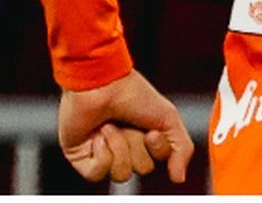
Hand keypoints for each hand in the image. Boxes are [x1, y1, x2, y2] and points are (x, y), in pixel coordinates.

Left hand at [58, 70, 194, 184]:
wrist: (103, 82)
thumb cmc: (133, 93)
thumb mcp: (168, 118)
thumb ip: (181, 149)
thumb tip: (179, 178)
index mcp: (142, 139)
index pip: (155, 163)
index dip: (156, 150)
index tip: (151, 131)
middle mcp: (123, 147)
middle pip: (140, 169)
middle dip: (136, 145)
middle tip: (128, 123)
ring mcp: (101, 153)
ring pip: (120, 174)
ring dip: (118, 147)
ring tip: (109, 126)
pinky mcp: (81, 156)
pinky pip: (97, 174)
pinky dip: (101, 154)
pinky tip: (98, 135)